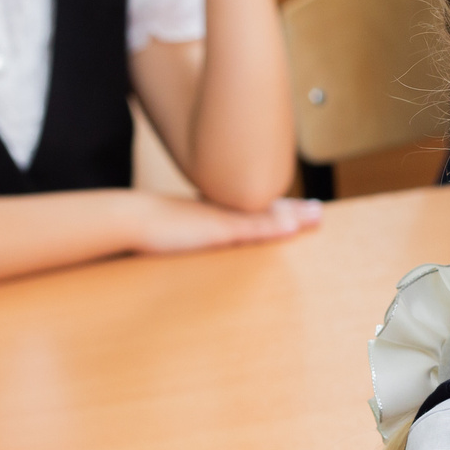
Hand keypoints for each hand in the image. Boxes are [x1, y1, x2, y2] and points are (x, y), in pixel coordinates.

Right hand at [132, 194, 321, 254]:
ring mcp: (223, 219)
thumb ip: (197, 235)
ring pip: (264, 215)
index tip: (301, 211)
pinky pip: (252, 228)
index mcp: (218, 214)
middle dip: (294, 211)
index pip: (255, 211)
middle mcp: (224, 212)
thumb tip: (202, 240)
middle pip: (266, 209)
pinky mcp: (218, 228)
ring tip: (317, 216)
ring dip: (291, 215)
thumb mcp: (181, 234)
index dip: (279, 211)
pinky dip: (273, 226)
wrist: (130, 218)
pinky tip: (292, 226)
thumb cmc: (150, 230)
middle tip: (320, 212)